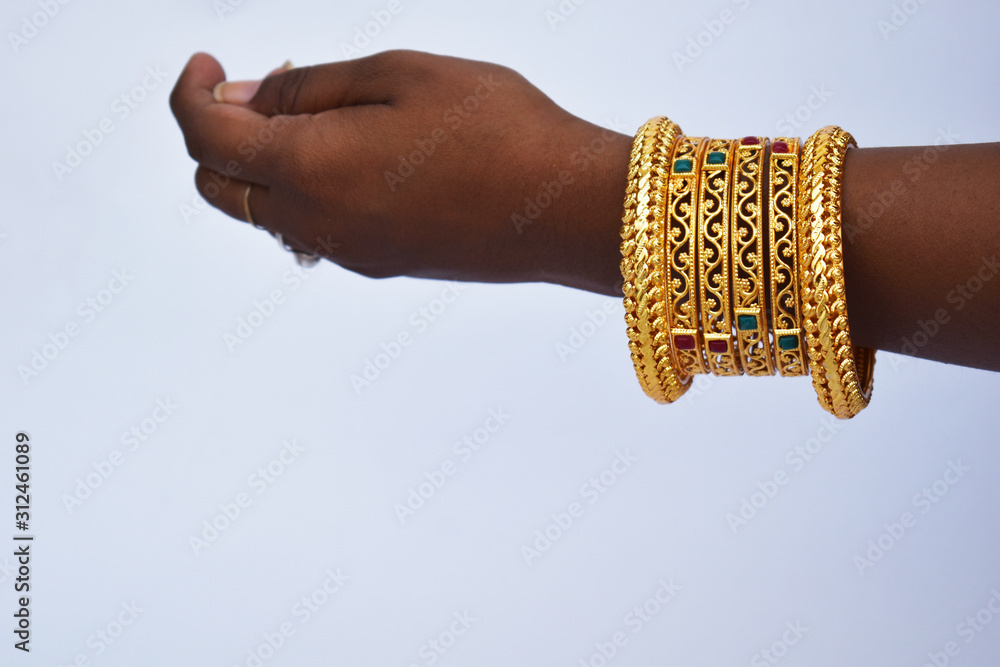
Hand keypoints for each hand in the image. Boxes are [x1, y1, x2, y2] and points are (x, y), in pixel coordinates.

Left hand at [170, 50, 629, 293]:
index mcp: (309, 168)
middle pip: (220, 188)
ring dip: (267, 165)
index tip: (208, 67)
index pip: (205, 138)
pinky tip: (357, 156)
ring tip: (326, 116)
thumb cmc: (497, 129)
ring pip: (266, 213)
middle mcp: (315, 223)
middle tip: (267, 88)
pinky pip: (312, 229)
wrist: (566, 210)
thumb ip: (307, 89)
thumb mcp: (397, 75)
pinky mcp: (380, 265)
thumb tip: (244, 99)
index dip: (190, 94)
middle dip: (218, 135)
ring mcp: (347, 253)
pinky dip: (306, 191)